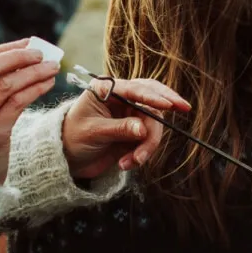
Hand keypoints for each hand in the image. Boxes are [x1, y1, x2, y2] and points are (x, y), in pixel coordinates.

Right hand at [0, 39, 59, 184]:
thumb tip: (20, 54)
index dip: (5, 48)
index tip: (29, 43)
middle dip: (18, 56)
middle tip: (41, 53)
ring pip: (7, 85)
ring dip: (33, 72)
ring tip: (52, 68)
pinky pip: (17, 104)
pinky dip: (35, 89)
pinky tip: (47, 84)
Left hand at [61, 77, 190, 178]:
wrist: (67, 158)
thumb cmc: (73, 137)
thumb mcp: (93, 132)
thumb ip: (119, 129)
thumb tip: (143, 129)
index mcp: (107, 89)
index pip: (136, 88)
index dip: (154, 96)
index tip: (169, 104)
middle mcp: (122, 99)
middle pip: (151, 101)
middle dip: (163, 111)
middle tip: (184, 109)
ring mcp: (130, 116)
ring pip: (153, 125)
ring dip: (147, 145)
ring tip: (132, 161)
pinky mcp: (134, 133)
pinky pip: (148, 141)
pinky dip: (142, 154)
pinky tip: (126, 163)